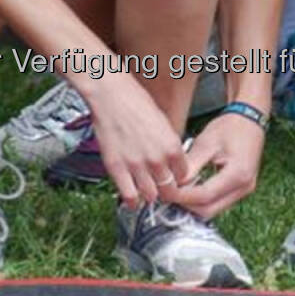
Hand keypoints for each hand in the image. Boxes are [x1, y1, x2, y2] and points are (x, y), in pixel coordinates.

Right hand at [86, 75, 190, 207]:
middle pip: (169, 189)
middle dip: (166, 190)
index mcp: (172, 146)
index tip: (174, 179)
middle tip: (161, 188)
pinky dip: (133, 201)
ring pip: (151, 196)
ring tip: (147, 190)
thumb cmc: (136, 102)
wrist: (111, 95)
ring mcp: (136, 165)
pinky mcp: (116, 168)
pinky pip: (129, 195)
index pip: (183, 175)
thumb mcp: (163, 123)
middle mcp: (157, 159)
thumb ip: (168, 146)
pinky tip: (134, 198)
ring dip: (150, 195)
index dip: (178, 178)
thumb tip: (172, 162)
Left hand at [166, 113, 263, 220]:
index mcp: (237, 174)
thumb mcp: (206, 143)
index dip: (182, 197)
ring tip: (178, 191)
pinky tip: (191, 188)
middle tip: (169, 194)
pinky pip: (219, 202)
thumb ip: (191, 165)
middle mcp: (244, 187)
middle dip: (187, 205)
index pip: (204, 196)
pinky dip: (203, 199)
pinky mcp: (241, 189)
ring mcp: (245, 190)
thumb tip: (174, 183)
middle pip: (209, 209)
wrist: (250, 119)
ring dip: (194, 204)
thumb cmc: (229, 126)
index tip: (166, 192)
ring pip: (214, 209)